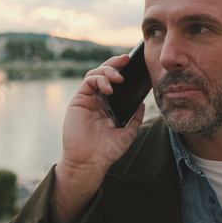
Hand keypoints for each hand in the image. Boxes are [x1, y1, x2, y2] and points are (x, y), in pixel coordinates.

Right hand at [53, 55, 144, 222]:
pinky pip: (88, 81)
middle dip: (115, 63)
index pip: (115, 82)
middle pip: (104, 73)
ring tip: (119, 78)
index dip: (123, 71)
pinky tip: (109, 87)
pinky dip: (99, 79)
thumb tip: (143, 103)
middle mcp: (97, 100)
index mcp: (108, 105)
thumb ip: (135, 117)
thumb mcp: (128, 133)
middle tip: (126, 59)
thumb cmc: (107, 151)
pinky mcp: (78, 100)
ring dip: (108, 70)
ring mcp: (87, 99)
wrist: (90, 162)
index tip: (135, 65)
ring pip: (95, 73)